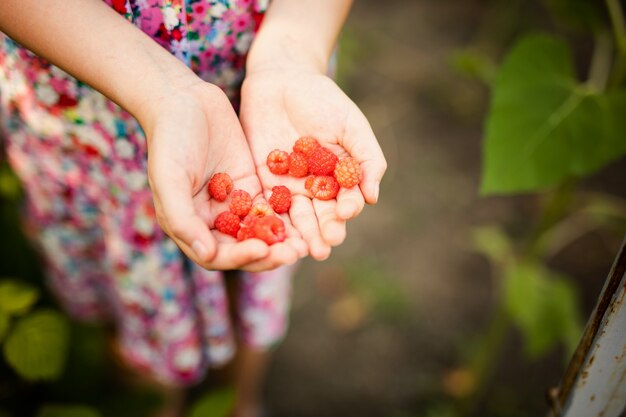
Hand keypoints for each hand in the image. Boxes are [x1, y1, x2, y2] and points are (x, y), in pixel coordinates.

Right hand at [140, 82, 306, 270]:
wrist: (184, 101)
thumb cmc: (169, 140)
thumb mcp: (169, 179)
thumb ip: (183, 218)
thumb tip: (207, 255)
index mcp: (190, 226)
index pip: (218, 255)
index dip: (241, 257)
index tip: (263, 250)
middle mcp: (214, 221)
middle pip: (245, 247)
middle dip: (270, 254)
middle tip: (295, 252)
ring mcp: (235, 203)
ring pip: (262, 230)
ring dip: (283, 239)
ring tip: (306, 242)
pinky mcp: (252, 184)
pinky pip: (273, 205)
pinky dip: (288, 213)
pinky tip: (309, 215)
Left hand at [240, 68, 386, 259]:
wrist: (282, 80)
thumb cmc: (324, 101)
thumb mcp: (352, 125)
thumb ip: (367, 159)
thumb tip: (372, 197)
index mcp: (340, 179)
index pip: (346, 201)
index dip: (346, 209)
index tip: (345, 213)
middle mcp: (316, 189)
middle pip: (321, 217)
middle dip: (323, 232)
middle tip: (323, 247)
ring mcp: (289, 188)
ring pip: (295, 218)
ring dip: (299, 236)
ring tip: (301, 251)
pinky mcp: (263, 182)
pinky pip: (267, 205)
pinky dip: (270, 219)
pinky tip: (271, 231)